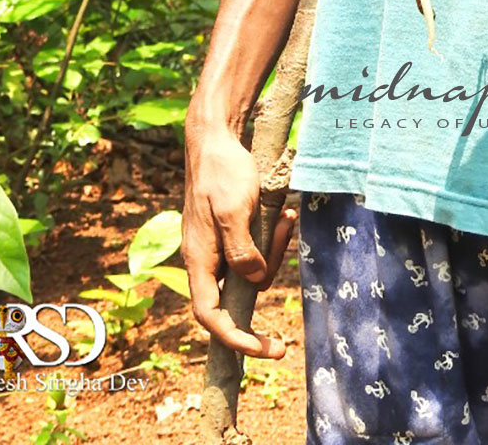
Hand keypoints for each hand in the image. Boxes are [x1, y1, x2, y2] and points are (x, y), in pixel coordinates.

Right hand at [183, 119, 296, 357]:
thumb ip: (242, 251)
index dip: (237, 338)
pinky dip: (271, 235)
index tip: (267, 349)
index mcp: (199, 260)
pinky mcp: (228, 232)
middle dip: (267, 273)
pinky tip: (284, 213)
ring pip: (250, 268)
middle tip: (288, 234)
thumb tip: (254, 283)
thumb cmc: (222, 171)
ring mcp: (216, 246)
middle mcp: (205, 259)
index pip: (211, 316)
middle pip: (237, 292)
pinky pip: (253, 247)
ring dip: (273, 247)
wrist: (215, 138)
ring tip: (287, 217)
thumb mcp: (236, 209)